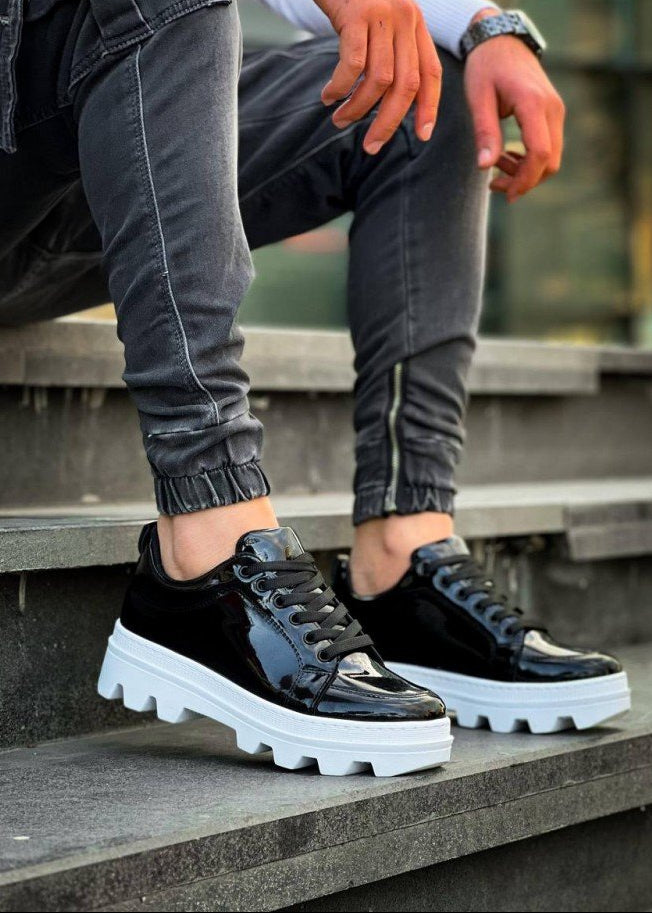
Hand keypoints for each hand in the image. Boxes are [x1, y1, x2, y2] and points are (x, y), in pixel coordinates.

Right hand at [316, 0, 441, 154]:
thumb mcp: (380, 23)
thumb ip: (390, 53)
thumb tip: (388, 103)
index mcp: (416, 26)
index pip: (431, 74)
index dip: (429, 108)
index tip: (422, 136)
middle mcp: (405, 20)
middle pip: (406, 85)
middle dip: (388, 123)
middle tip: (370, 146)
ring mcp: (382, 15)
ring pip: (379, 80)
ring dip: (358, 109)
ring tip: (340, 120)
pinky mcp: (356, 13)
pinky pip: (352, 64)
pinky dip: (340, 88)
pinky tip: (328, 97)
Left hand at [464, 17, 564, 201]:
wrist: (502, 41)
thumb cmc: (486, 67)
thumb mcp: (478, 98)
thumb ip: (485, 132)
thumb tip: (485, 167)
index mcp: (533, 103)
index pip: (540, 153)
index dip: (525, 180)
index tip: (505, 194)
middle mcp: (552, 108)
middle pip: (550, 161)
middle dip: (524, 181)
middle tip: (494, 184)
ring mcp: (556, 110)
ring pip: (552, 157)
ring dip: (526, 172)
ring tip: (497, 166)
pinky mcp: (553, 113)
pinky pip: (549, 146)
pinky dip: (530, 159)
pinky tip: (507, 156)